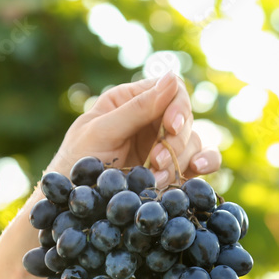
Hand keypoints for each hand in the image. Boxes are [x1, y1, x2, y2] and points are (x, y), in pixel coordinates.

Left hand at [48, 73, 222, 186]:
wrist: (72, 202)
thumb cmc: (76, 161)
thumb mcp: (102, 131)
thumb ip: (137, 107)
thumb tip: (172, 76)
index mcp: (131, 101)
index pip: (170, 89)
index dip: (177, 106)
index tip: (171, 126)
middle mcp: (151, 120)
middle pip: (184, 117)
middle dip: (176, 140)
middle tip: (157, 160)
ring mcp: (162, 146)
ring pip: (193, 141)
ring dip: (181, 159)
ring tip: (157, 179)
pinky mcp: (171, 170)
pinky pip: (199, 162)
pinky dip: (205, 163)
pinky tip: (198, 169)